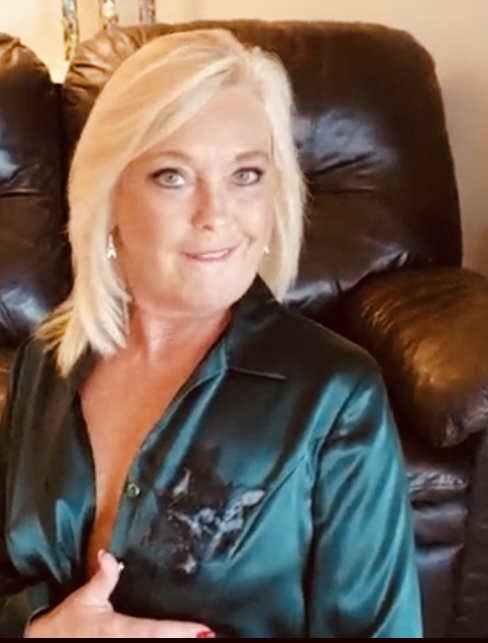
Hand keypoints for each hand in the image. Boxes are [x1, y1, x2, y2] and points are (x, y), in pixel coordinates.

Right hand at [25, 550, 214, 637]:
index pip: (154, 630)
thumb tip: (109, 555)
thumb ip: (103, 579)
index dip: (180, 630)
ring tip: (202, 639)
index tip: (204, 630)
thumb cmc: (67, 622)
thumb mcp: (85, 599)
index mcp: (117, 629)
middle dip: (184, 640)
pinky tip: (182, 642)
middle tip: (212, 636)